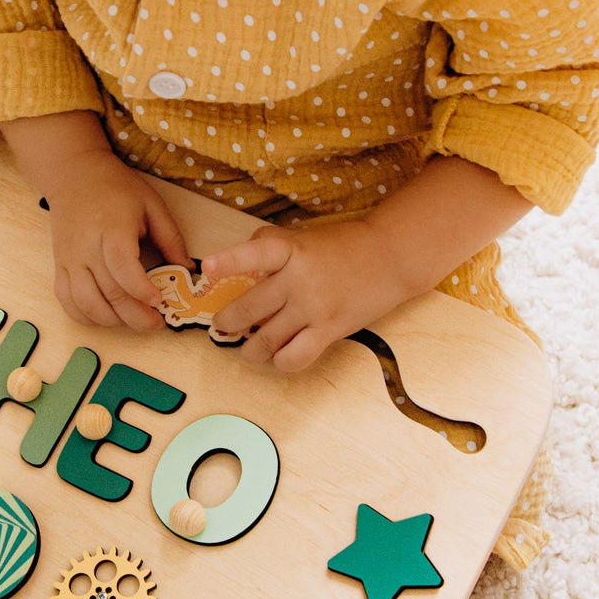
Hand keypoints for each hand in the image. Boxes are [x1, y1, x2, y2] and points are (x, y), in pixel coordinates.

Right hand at [44, 152, 191, 328]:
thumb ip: (171, 238)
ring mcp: (69, 261)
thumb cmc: (115, 188)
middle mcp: (87, 248)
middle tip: (156, 323)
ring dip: (112, 321)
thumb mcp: (151, 205)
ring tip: (133, 321)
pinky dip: (87, 317)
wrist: (73, 175)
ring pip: (86, 304)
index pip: (122, 269)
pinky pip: (68, 302)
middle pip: (109, 294)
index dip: (141, 290)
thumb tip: (188, 270)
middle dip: (135, 316)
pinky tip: (107, 316)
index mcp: (112, 229)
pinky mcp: (59, 268)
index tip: (159, 301)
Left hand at [202, 220, 417, 371]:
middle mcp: (299, 280)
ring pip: (267, 340)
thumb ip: (270, 245)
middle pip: (250, 309)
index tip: (207, 269)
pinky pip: (295, 357)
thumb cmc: (343, 245)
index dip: (230, 262)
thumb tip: (238, 263)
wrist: (391, 257)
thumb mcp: (303, 236)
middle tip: (223, 326)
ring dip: (250, 350)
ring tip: (248, 350)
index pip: (255, 254)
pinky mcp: (330, 330)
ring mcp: (314, 308)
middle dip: (228, 322)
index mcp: (290, 250)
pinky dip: (281, 362)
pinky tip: (278, 357)